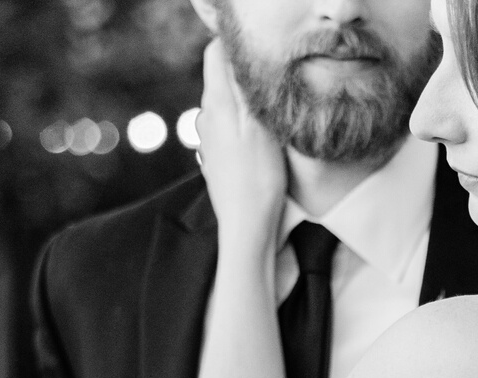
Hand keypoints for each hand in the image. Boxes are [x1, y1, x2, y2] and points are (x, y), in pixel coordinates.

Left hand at [197, 38, 285, 252]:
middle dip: (243, 75)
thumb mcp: (260, 126)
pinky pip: (229, 129)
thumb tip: (238, 56)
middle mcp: (205, 118)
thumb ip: (246, 88)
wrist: (247, 230)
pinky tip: (259, 142)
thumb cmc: (258, 181)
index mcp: (215, 104)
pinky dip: (243, 126)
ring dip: (245, 104)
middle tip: (272, 86)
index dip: (234, 47)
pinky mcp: (217, 160)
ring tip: (269, 115)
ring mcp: (209, 140)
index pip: (215, 53)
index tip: (259, 56)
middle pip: (221, 79)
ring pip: (226, 105)